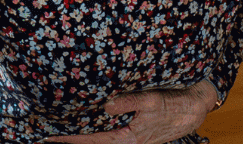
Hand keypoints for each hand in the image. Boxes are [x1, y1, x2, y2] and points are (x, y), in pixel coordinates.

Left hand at [43, 81, 219, 143]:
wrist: (195, 108)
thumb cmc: (175, 106)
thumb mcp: (152, 101)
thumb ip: (128, 103)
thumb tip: (105, 104)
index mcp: (129, 138)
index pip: (93, 141)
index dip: (70, 139)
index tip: (50, 136)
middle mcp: (126, 139)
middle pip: (94, 141)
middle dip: (72, 137)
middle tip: (47, 132)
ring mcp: (130, 135)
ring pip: (101, 135)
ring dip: (83, 132)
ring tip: (61, 127)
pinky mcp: (134, 128)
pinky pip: (110, 129)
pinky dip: (97, 126)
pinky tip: (87, 118)